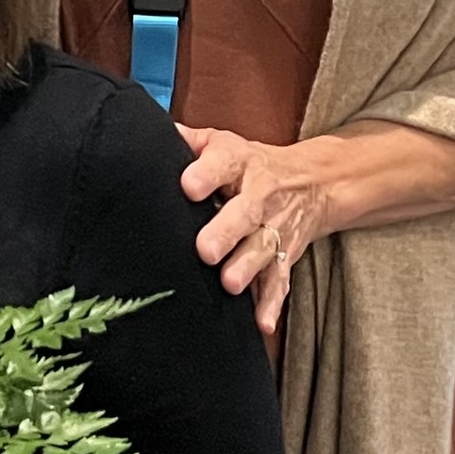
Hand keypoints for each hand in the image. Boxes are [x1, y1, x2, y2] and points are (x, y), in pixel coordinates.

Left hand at [175, 123, 329, 337]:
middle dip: (226, 232)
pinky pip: (280, 281)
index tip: (188, 186)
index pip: (223, 163)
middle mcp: (260, 195)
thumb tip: (142, 130)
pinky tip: (262, 324)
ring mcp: (275, 227)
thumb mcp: (221, 142)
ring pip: (262, 248)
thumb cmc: (248, 164)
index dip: (206, 173)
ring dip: (247, 268)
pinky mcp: (285, 255)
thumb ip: (185, 141)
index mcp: (239, 162)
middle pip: (245, 213)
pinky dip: (271, 303)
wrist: (312, 181)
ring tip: (228, 284)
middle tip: (204, 251)